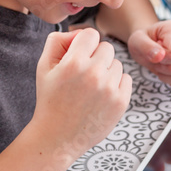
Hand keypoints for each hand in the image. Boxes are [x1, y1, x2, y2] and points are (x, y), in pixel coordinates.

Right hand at [30, 27, 131, 158]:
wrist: (57, 137)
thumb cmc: (50, 99)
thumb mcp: (43, 66)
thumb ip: (57, 41)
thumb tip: (78, 33)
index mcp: (73, 62)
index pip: (91, 34)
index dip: (84, 44)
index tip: (78, 56)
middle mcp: (93, 73)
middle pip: (107, 47)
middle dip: (96, 57)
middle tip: (84, 74)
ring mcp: (109, 89)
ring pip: (117, 64)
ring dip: (106, 71)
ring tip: (91, 88)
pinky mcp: (121, 102)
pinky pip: (126, 79)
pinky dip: (116, 84)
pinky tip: (101, 95)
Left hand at [127, 20, 170, 87]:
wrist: (152, 41)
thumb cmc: (144, 40)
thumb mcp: (137, 41)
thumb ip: (146, 47)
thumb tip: (160, 56)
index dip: (162, 61)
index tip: (155, 52)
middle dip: (162, 69)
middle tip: (157, 58)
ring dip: (167, 76)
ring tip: (162, 63)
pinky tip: (168, 70)